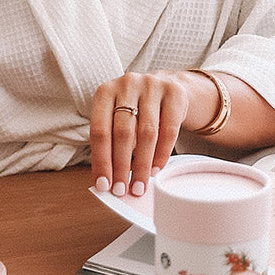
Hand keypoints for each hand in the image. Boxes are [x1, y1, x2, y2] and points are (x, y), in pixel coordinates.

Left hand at [89, 70, 208, 196]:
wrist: (165, 87)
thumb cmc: (135, 109)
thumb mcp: (116, 118)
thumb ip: (110, 143)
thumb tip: (106, 180)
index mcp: (105, 92)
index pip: (99, 131)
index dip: (101, 161)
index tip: (104, 185)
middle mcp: (127, 84)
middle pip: (123, 133)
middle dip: (121, 167)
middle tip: (122, 190)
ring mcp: (152, 86)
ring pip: (147, 133)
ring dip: (142, 165)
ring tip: (139, 185)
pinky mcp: (175, 93)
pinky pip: (169, 130)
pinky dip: (161, 155)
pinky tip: (155, 169)